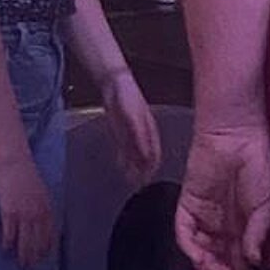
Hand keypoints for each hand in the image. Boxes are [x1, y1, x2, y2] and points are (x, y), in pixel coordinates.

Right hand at [0, 153, 58, 269]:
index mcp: (47, 209)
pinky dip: (7, 243)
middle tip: (29, 269)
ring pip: (25, 241)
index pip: (49, 235)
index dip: (46, 250)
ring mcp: (23, 213)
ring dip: (22, 255)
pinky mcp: (9, 210)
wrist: (14, 161)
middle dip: (34, 257)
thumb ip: (42, 208)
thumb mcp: (40, 192)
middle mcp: (38, 213)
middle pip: (37, 242)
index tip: (43, 260)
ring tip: (19, 265)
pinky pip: (9, 232)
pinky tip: (5, 250)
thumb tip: (42, 222)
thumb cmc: (26, 175)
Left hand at [98, 68, 161, 186]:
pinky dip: (123, 160)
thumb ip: (141, 136)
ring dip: (133, 169)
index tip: (149, 180)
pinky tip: (122, 166)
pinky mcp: (121, 132)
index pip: (155, 155)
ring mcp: (132, 133)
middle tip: (140, 185)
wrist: (114, 84)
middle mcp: (143, 135)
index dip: (153, 168)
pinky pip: (124, 150)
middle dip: (143, 173)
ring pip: (134, 156)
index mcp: (150, 131)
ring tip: (131, 181)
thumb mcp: (135, 117)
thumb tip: (147, 155)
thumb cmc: (127, 97)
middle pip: (145, 158)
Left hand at [176, 121, 269, 269]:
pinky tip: (202, 258)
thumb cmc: (259, 162)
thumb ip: (259, 232)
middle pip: (225, 260)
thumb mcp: (269, 202)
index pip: (245, 259)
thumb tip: (253, 260)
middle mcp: (226, 224)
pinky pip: (185, 234)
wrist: (236, 134)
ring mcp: (206, 216)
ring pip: (204, 251)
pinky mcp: (188, 206)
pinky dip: (191, 248)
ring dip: (211, 267)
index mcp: (248, 224)